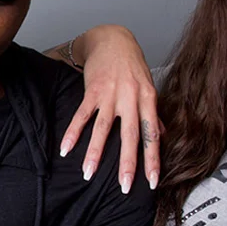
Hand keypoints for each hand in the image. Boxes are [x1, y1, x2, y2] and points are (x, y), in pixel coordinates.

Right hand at [59, 25, 161, 192]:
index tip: (152, 181)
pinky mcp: (92, 91)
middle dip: (127, 163)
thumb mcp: (148, 86)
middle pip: (130, 136)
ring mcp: (110, 94)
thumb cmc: (132, 64)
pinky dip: (72, 133)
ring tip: (88, 174)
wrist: (112, 38)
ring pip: (102, 129)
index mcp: (148, 99)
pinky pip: (81, 115)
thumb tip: (161, 134)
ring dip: (94, 153)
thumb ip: (152, 112)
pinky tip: (65, 148)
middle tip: (124, 186)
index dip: (153, 159)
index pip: (152, 134)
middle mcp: (131, 97)